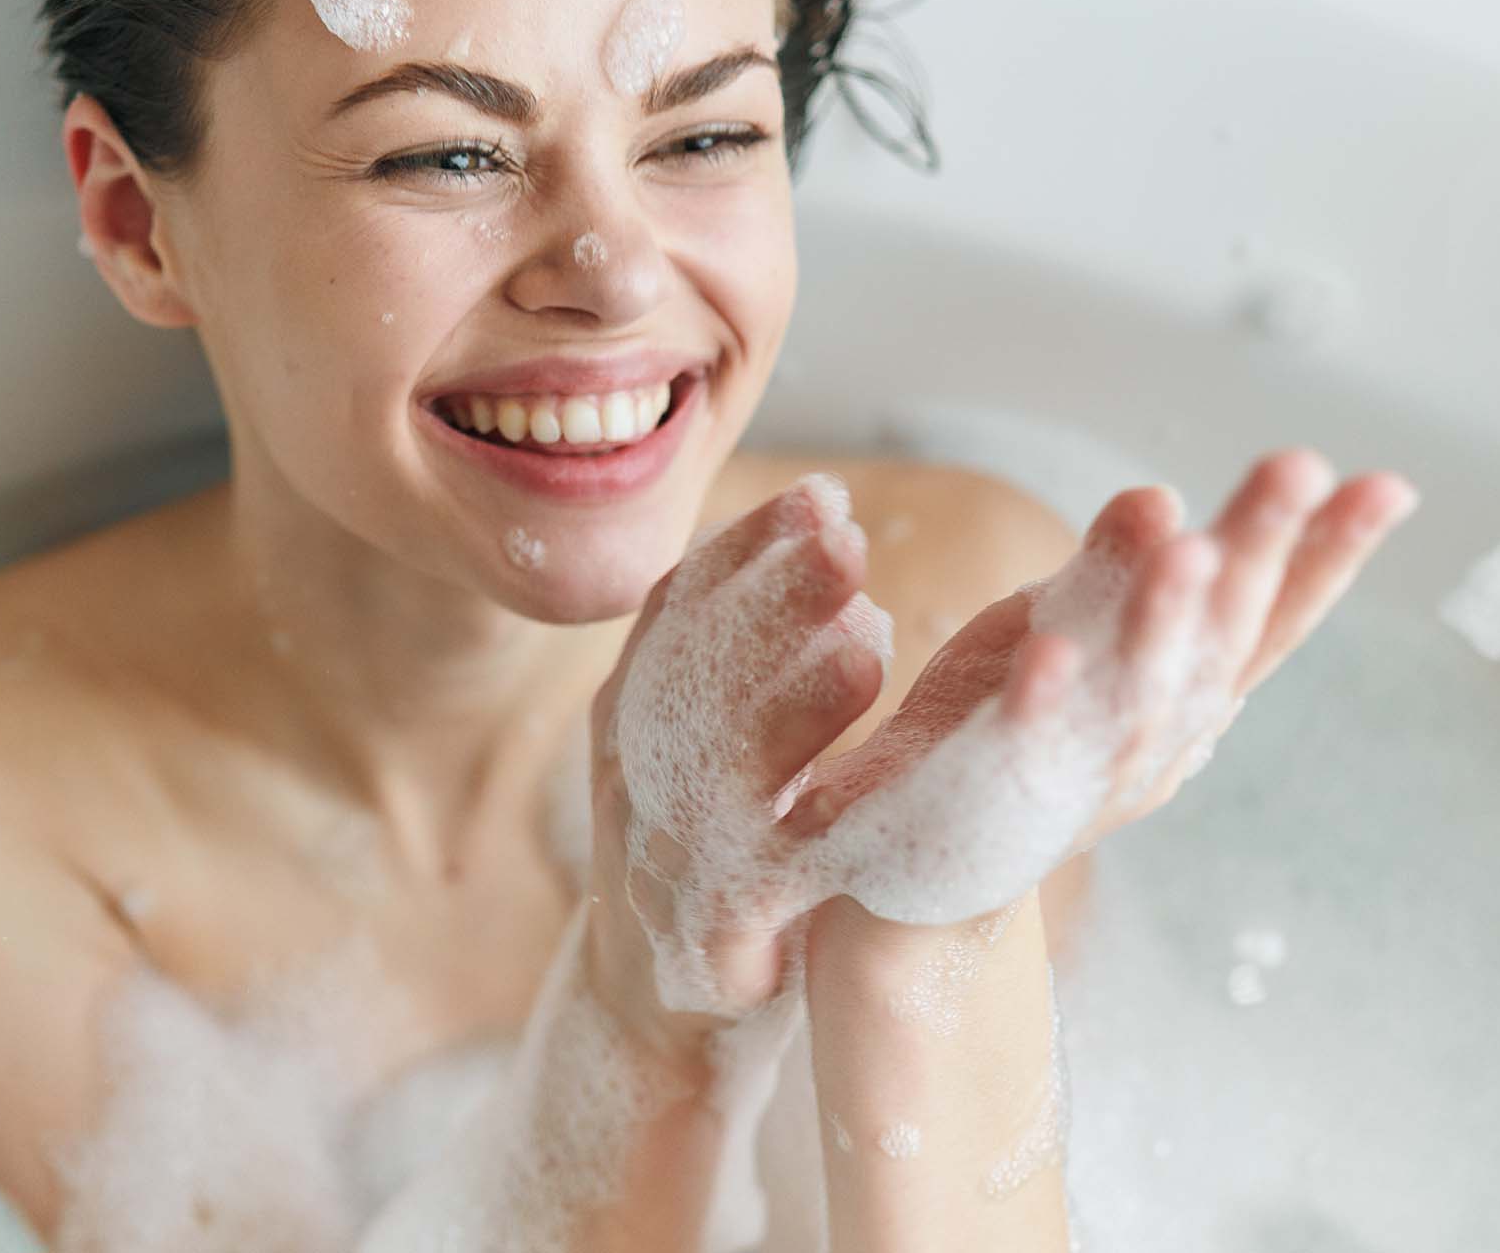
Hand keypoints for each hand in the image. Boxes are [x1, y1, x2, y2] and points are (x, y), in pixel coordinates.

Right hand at [582, 472, 895, 1049]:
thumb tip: (830, 532)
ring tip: (867, 645)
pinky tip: (855, 798)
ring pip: (714, 769)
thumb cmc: (714, 839)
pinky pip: (749, 880)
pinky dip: (801, 834)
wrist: (660, 1000)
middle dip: (771, 601)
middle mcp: (632, 771)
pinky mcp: (706, 935)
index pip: (676, 609)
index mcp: (632, 708)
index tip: (820, 498)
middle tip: (848, 543)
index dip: (745, 551)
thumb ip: (748, 647)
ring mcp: (662, 853)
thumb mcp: (708, 732)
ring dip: (789, 704)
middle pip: (695, 671)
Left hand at [786, 448, 1418, 926]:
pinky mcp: (998, 788)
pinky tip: (1050, 651)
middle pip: (1219, 638)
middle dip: (1258, 551)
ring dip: (1166, 621)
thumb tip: (1160, 498)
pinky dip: (1045, 700)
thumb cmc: (1014, 722)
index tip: (1386, 487)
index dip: (1327, 557)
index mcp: (1187, 691)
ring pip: (1139, 692)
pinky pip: (1025, 742)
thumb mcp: (1070, 624)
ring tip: (1192, 549)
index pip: (1269, 617)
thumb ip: (1117, 568)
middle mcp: (1158, 736)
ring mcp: (1086, 769)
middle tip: (1297, 467)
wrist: (917, 859)